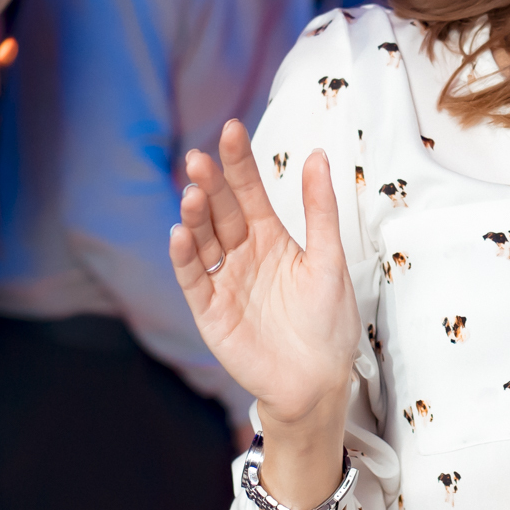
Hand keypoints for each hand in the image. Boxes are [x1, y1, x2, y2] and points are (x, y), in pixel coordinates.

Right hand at [169, 119, 359, 437]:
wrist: (318, 380)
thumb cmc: (328, 321)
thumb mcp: (329, 259)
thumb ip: (320, 209)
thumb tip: (317, 155)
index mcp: (272, 238)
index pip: (250, 192)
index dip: (240, 163)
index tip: (231, 129)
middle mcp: (243, 254)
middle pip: (221, 211)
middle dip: (211, 184)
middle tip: (199, 159)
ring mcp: (224, 280)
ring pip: (203, 240)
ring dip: (195, 217)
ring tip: (193, 194)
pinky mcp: (210, 310)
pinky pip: (194, 279)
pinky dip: (186, 257)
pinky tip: (180, 234)